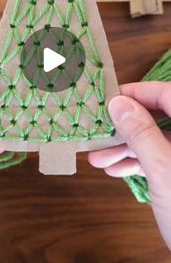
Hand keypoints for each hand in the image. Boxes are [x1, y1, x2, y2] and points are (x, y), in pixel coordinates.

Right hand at [88, 82, 170, 249]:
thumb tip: (118, 103)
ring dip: (125, 149)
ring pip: (155, 142)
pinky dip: (136, 164)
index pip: (168, 95)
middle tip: (100, 130)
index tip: (111, 98)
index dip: (139, 92)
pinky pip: (157, 161)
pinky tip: (114, 170)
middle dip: (126, 127)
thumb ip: (141, 134)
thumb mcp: (163, 170)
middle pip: (158, 119)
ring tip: (98, 157)